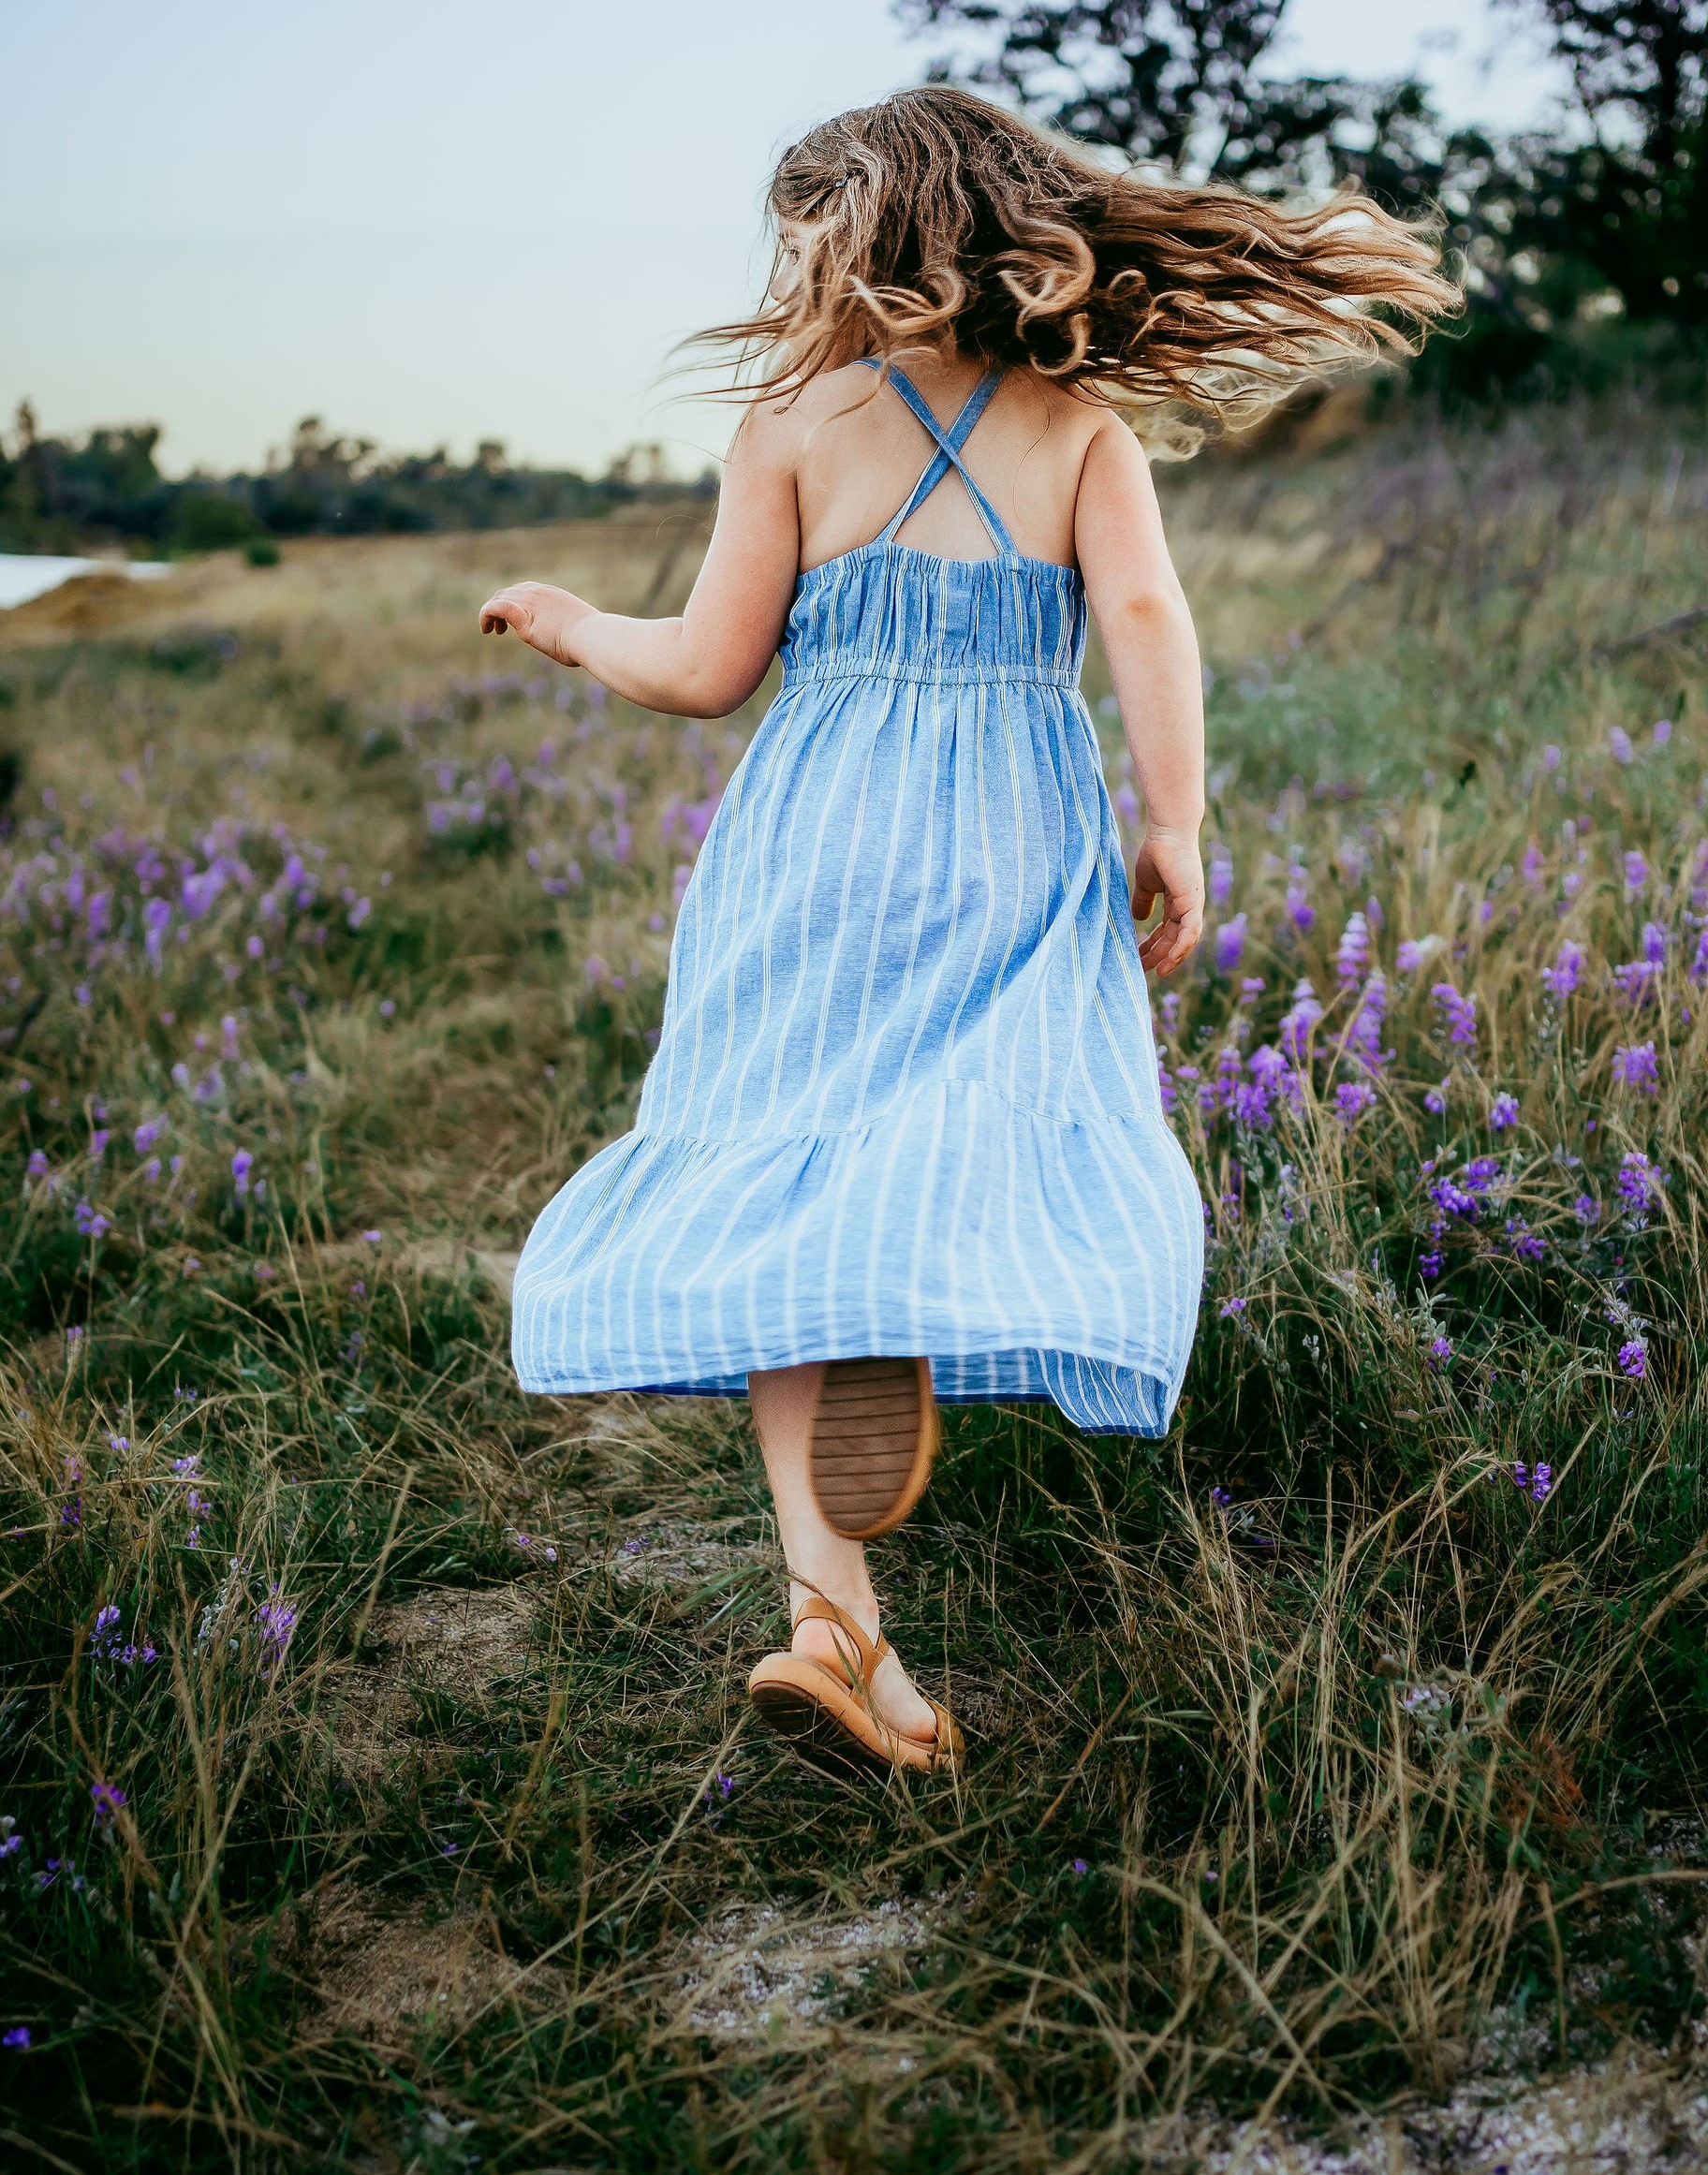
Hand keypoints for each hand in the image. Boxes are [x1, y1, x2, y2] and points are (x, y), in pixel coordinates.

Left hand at [478, 581, 595, 665]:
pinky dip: (486, 616)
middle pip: (507, 592)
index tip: (514, 621)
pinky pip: (496, 608)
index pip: (524, 590)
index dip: (514, 602)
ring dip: (490, 613)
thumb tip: (571, 642)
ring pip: (498, 599)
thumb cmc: (590, 638)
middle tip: (500, 628)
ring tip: (490, 629)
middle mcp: (538, 593)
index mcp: (551, 594)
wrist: (593, 637)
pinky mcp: (522, 616)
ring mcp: (529, 602)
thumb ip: (566, 629)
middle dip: (499, 607)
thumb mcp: (577, 629)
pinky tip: (486, 629)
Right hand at [1131, 828, 1203, 976]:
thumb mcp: (1145, 883)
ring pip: (1186, 940)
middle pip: (1176, 939)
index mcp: (1178, 902)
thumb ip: (1143, 901)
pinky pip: (1190, 931)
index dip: (1154, 946)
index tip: (1138, 958)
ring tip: (1158, 972)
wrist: (1166, 832)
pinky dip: (1181, 947)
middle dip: (1160, 955)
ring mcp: (1193, 905)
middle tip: (1142, 969)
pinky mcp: (1192, 901)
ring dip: (1172, 957)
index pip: (1168, 931)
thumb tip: (1138, 919)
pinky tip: (1170, 960)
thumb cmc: (1157, 851)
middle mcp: (1188, 906)